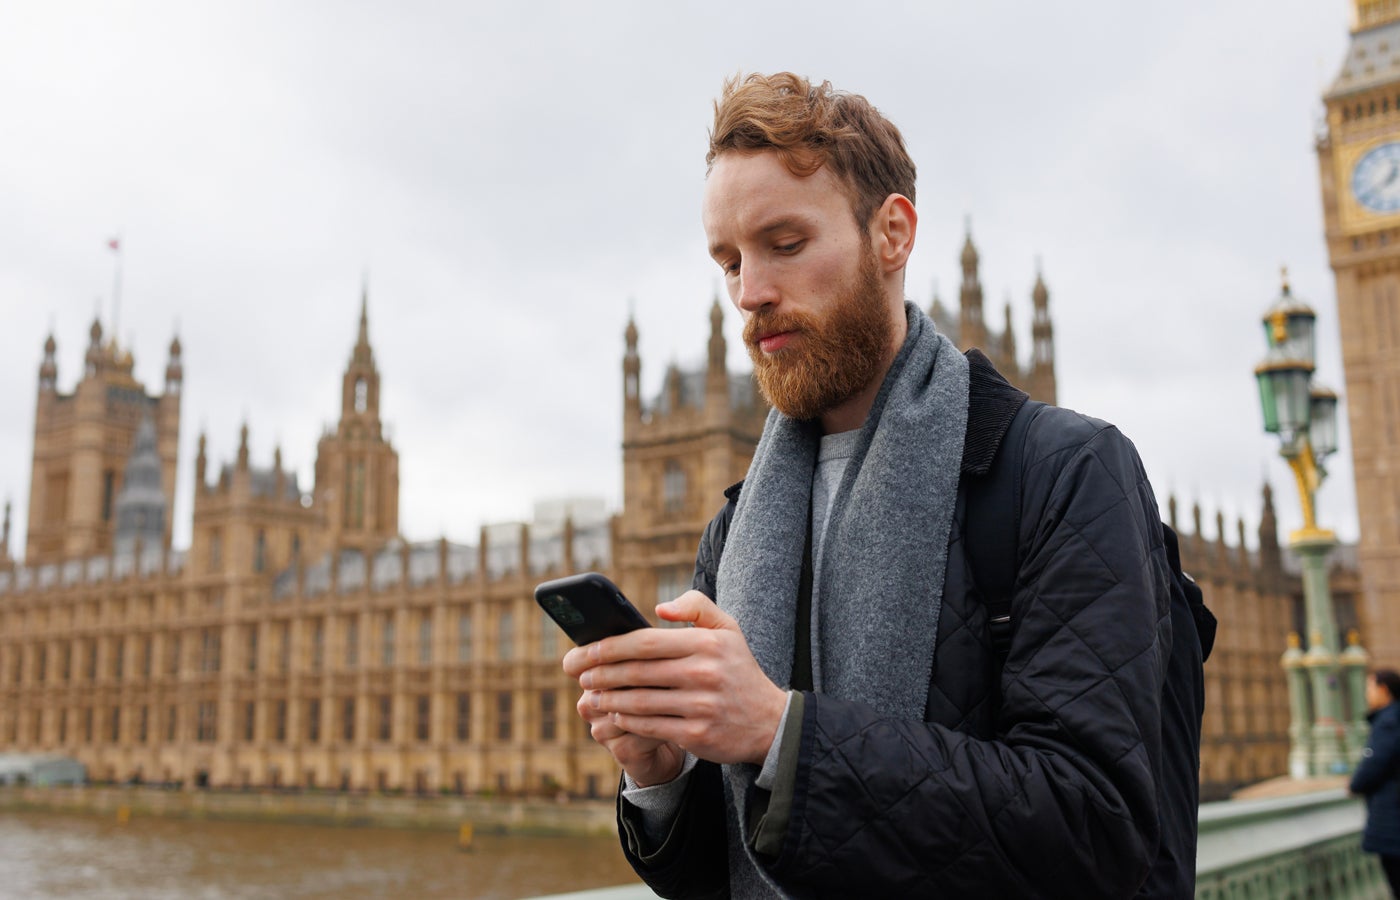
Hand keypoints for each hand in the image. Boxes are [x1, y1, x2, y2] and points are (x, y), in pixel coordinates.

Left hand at [563, 590, 788, 779]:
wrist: (770, 722)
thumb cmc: (738, 670)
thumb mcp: (728, 628)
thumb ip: (696, 606)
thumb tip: (659, 608)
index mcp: (706, 644)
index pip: (645, 641)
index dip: (609, 646)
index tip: (585, 650)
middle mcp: (703, 673)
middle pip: (636, 672)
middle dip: (600, 673)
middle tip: (579, 674)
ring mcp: (700, 706)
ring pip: (638, 702)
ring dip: (607, 699)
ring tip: (590, 696)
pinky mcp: (696, 734)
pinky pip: (649, 726)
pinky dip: (626, 721)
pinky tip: (613, 714)